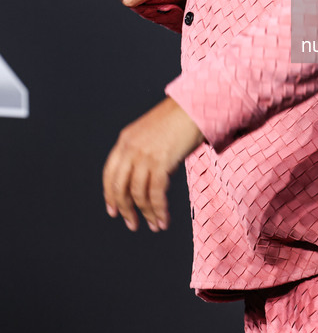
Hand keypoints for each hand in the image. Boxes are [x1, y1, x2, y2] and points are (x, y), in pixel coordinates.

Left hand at [103, 97, 203, 231]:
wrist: (194, 106)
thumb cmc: (178, 120)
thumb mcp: (151, 134)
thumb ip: (144, 153)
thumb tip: (149, 180)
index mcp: (124, 140)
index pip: (109, 173)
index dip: (110, 195)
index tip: (113, 211)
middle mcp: (130, 148)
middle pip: (120, 187)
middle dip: (125, 209)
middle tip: (132, 224)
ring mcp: (144, 155)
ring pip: (138, 193)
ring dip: (146, 213)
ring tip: (154, 225)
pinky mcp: (160, 162)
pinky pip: (156, 193)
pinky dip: (158, 210)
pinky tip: (163, 220)